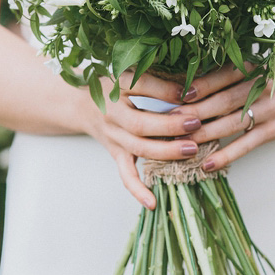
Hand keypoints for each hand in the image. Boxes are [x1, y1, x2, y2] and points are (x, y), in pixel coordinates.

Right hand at [83, 71, 206, 210]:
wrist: (79, 103)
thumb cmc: (112, 84)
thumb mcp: (129, 72)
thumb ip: (157, 76)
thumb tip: (193, 84)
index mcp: (116, 86)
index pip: (139, 86)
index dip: (165, 90)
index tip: (191, 93)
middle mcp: (112, 113)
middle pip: (140, 123)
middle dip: (170, 125)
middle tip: (196, 123)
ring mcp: (113, 136)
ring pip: (138, 148)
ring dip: (165, 151)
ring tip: (191, 150)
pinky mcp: (115, 153)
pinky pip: (125, 174)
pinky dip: (137, 190)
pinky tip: (153, 203)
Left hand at [180, 64, 274, 171]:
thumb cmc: (270, 77)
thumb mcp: (251, 67)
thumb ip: (223, 75)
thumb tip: (183, 86)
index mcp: (251, 69)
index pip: (222, 77)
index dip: (201, 86)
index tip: (179, 95)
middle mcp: (260, 88)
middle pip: (223, 102)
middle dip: (196, 113)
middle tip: (171, 121)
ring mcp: (267, 111)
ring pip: (231, 124)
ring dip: (205, 134)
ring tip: (181, 142)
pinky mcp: (272, 131)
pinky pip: (246, 145)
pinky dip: (226, 155)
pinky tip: (207, 164)